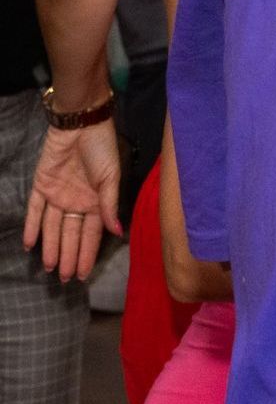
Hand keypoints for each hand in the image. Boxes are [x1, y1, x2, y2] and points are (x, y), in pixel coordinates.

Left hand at [23, 117, 121, 281]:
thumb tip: (116, 232)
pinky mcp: (41, 185)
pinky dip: (32, 227)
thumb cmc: (102, 149)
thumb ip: (110, 206)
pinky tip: (29, 245)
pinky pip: (35, 210)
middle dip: (68, 257)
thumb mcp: (111, 178)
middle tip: (64, 279)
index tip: (83, 274)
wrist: (81, 124)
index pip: (91, 235)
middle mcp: (77, 202)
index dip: (86, 254)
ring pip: (52, 227)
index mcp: (97, 202)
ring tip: (49, 268)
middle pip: (71, 235)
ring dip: (51, 248)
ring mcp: (58, 195)